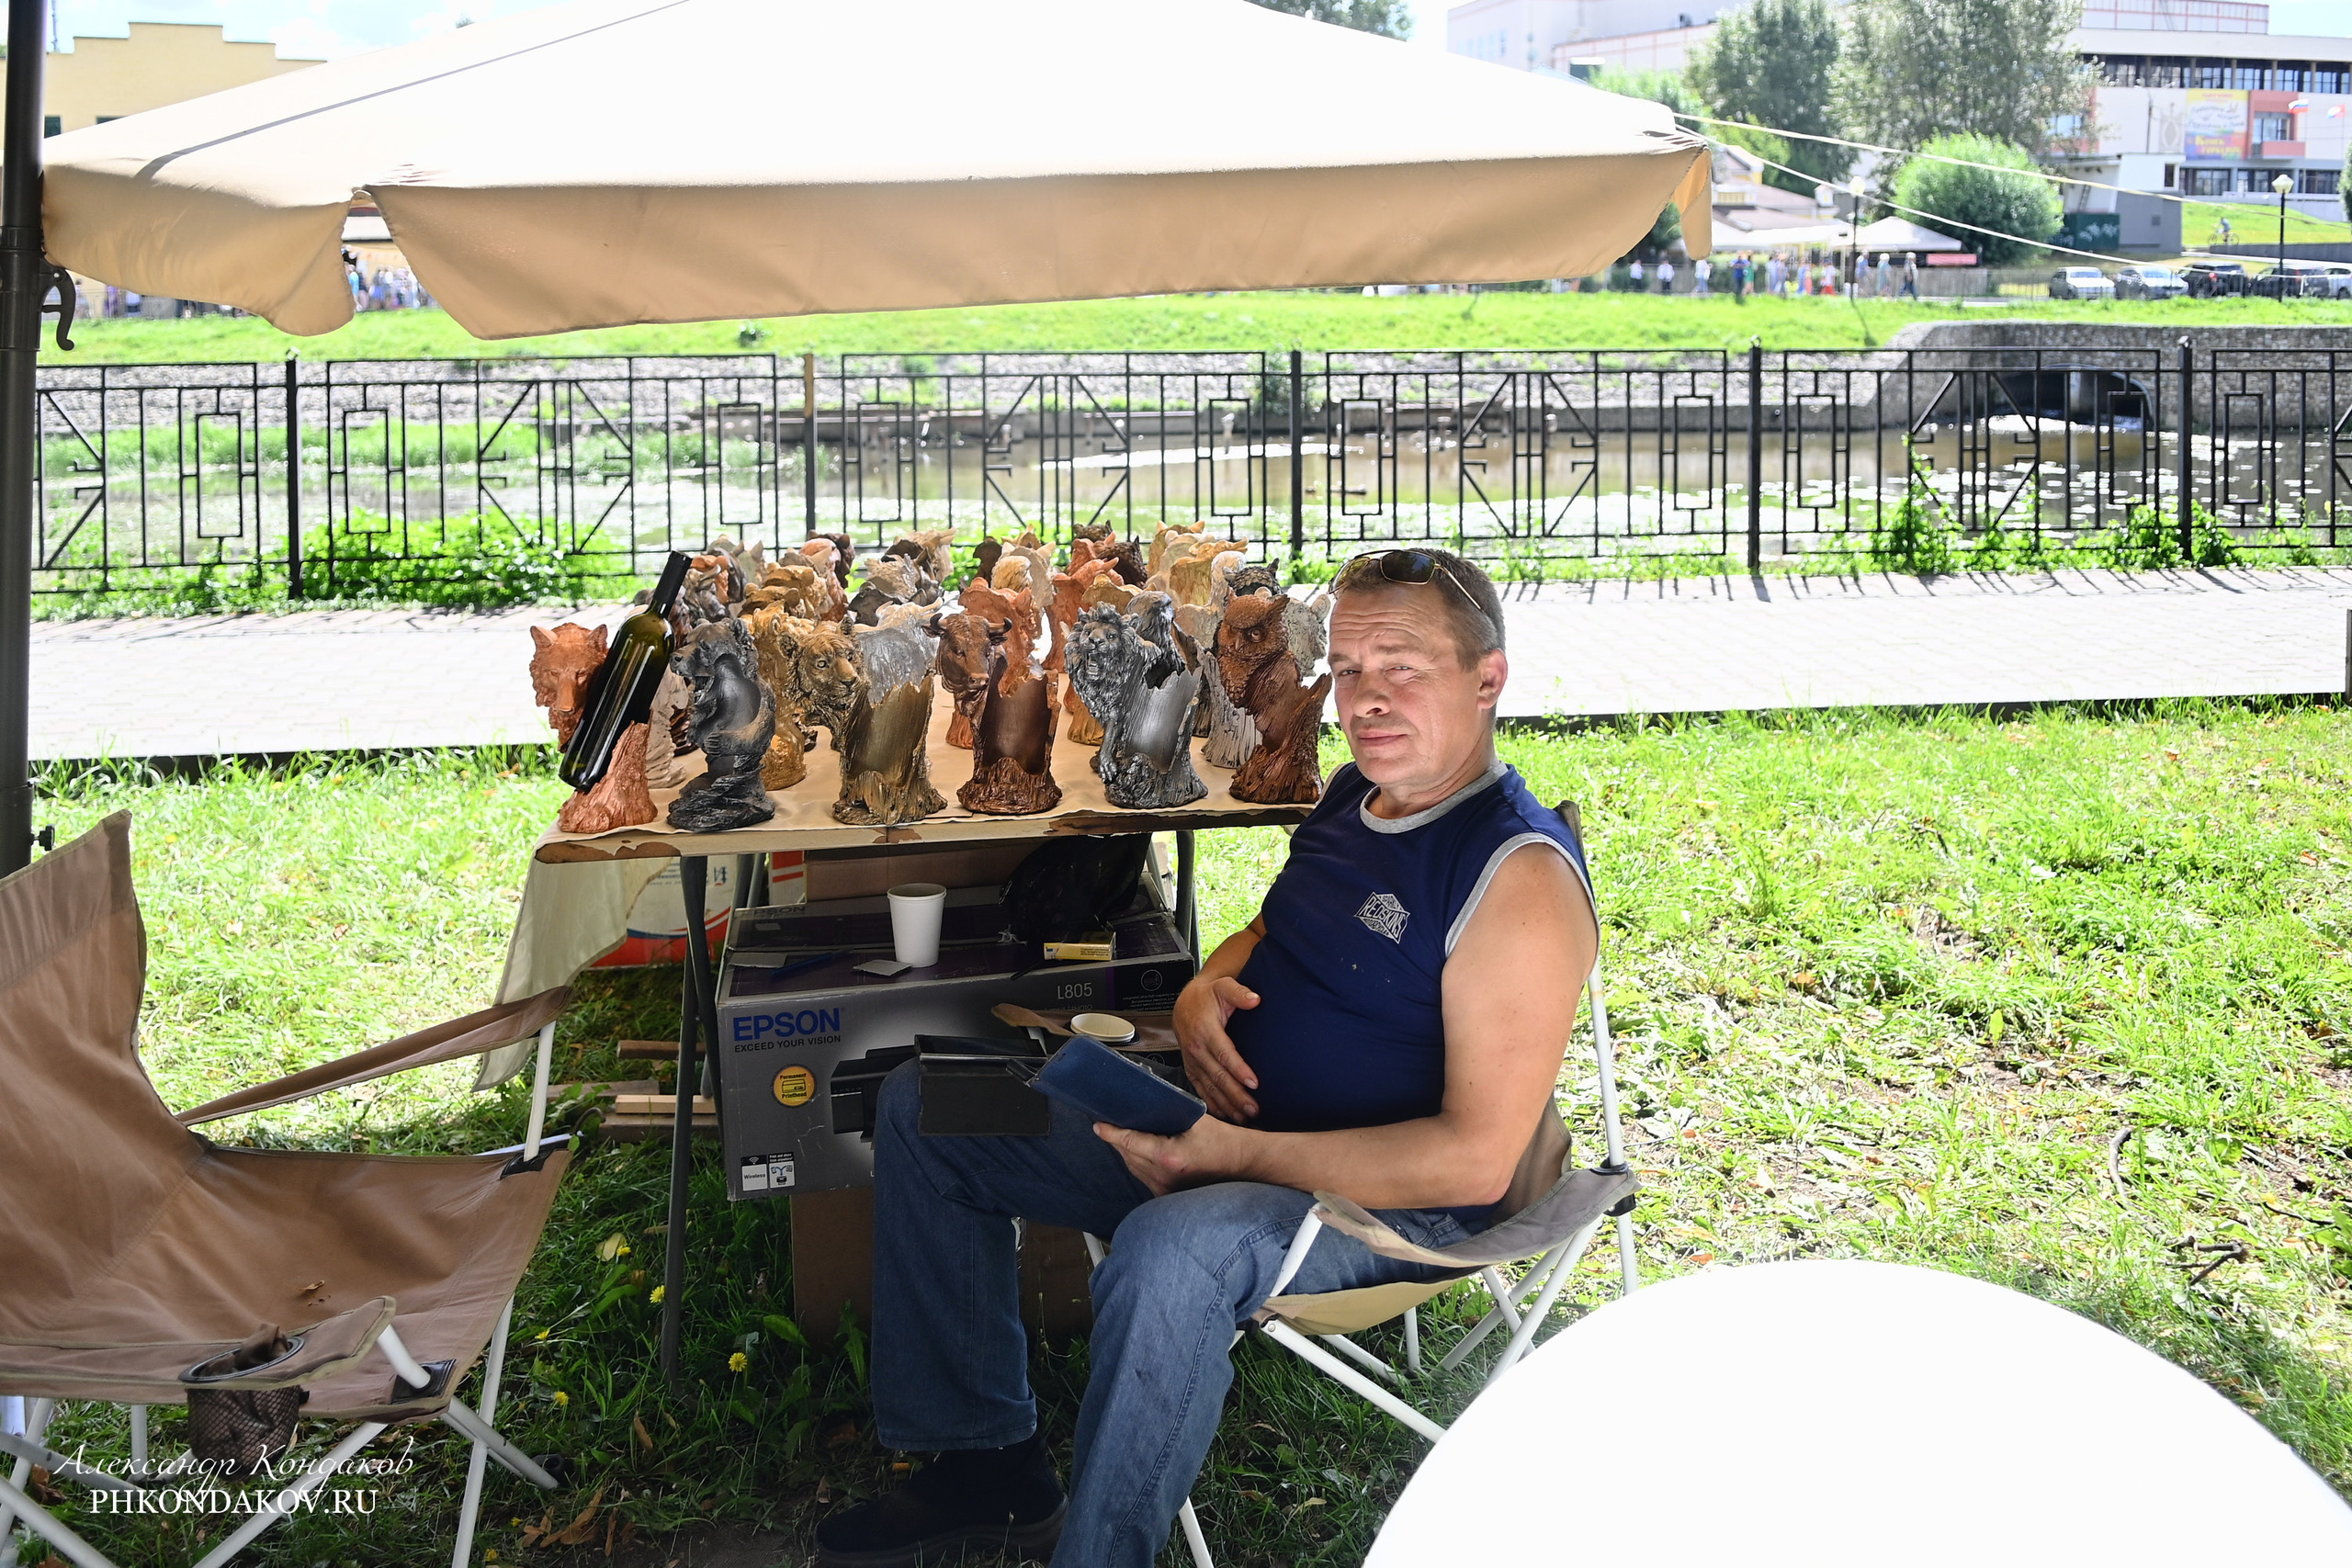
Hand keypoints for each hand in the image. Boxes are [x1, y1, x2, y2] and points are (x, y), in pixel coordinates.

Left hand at [1094, 1117, 1247, 1196]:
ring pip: (1133, 1167)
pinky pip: (1143, 1177)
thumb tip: (1143, 1101)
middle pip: (1128, 1155)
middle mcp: (1163, 1177)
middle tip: (1109, 1124)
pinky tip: (1138, 1152)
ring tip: (1121, 1135)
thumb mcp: (1194, 1118)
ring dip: (1126, 1152)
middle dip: (1117, 1140)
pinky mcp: (1168, 1196)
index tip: (1098, 1125)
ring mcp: (1165, 1189)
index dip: (1111, 1133)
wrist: (1241, 1164)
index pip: (1130, 1142)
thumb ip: (1168, 1111)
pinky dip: (1138, 1164)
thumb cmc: (1221, 1139)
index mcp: (1168, 1156)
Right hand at [1173, 974, 1260, 1121]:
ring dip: (1226, 1103)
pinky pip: (1200, 1089)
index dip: (1239, 1070)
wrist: (1185, 1003)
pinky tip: (1225, 1114)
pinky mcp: (1191, 1068)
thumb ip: (1239, 992)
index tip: (1254, 1083)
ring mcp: (1192, 1061)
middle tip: (1254, 1108)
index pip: (1224, 1054)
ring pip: (1209, 1087)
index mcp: (1205, 1030)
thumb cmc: (1207, 996)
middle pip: (1218, 1076)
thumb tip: (1255, 999)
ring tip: (1244, 1116)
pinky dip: (1211, 1103)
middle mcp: (1197, 1049)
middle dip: (1236, 1095)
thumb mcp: (1223, 987)